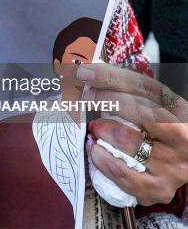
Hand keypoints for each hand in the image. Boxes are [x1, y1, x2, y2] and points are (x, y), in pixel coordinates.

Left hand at [78, 63, 187, 205]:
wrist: (185, 164)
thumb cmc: (162, 130)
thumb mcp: (155, 106)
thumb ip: (128, 90)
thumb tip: (89, 73)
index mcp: (182, 111)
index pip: (144, 87)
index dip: (111, 77)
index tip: (84, 72)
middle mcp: (183, 138)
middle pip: (137, 110)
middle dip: (103, 99)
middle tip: (86, 97)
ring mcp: (173, 165)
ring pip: (126, 140)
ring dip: (100, 130)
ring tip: (94, 128)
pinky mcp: (158, 188)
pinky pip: (121, 173)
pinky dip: (101, 158)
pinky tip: (95, 149)